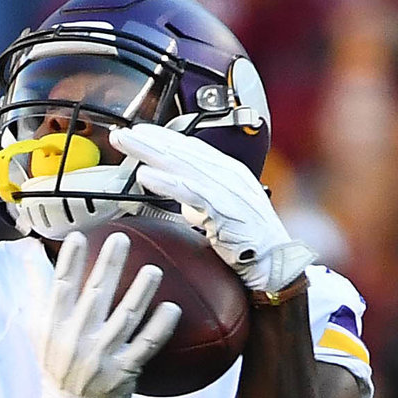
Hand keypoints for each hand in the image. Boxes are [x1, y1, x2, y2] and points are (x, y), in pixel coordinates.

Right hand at [35, 230, 181, 397]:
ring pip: (125, 318)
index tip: (79, 237)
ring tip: (153, 271)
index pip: (61, 288)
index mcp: (55, 326)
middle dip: (109, 266)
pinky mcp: (124, 370)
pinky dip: (160, 327)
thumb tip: (30, 254)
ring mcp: (102, 355)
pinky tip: (172, 308)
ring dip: (140, 292)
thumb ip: (37, 291)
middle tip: (122, 240)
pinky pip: (146, 345)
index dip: (69, 262)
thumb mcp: (38, 329)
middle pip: (95, 296)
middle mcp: (77, 338)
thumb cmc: (55, 361)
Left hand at [115, 123, 310, 296]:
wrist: (276, 265)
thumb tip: (185, 204)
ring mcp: (228, 190)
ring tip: (127, 143)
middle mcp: (228, 174)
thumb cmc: (249, 244)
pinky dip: (167, 182)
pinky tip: (145, 175)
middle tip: (121, 132)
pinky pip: (191, 193)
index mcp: (227, 173)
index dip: (162, 139)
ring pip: (182, 165)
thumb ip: (202, 205)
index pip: (189, 148)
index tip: (136, 133)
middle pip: (182, 150)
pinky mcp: (225, 210)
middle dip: (149, 140)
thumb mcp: (220, 216)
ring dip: (151, 152)